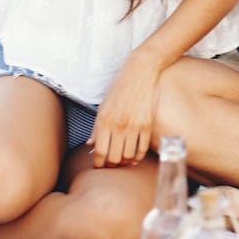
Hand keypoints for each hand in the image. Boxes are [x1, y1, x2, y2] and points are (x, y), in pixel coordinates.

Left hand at [88, 52, 160, 167]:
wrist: (140, 72)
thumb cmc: (119, 87)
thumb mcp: (103, 106)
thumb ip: (96, 127)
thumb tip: (90, 145)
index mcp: (104, 120)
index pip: (100, 151)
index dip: (98, 164)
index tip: (98, 166)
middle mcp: (119, 125)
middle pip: (114, 157)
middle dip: (111, 165)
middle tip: (110, 165)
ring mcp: (134, 125)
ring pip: (128, 155)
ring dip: (124, 162)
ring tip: (122, 161)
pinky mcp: (147, 124)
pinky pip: (143, 148)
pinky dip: (138, 157)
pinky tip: (134, 158)